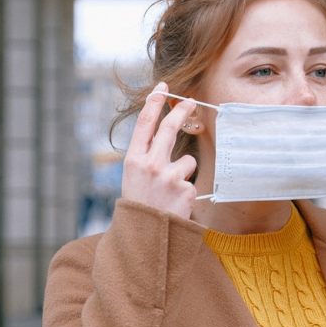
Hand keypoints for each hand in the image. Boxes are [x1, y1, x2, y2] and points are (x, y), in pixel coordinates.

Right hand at [121, 82, 198, 218]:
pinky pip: (192, 182)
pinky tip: (175, 205)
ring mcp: (169, 177)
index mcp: (133, 160)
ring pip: (187, 161)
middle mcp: (150, 165)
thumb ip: (147, 156)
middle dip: (182, 111)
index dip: (154, 103)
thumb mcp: (133, 178)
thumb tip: (166, 132)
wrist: (144, 238)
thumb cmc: (139, 206)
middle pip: (170, 129)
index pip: (145, 124)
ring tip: (169, 193)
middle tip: (191, 100)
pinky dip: (186, 192)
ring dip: (183, 173)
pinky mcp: (185, 190)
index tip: (163, 88)